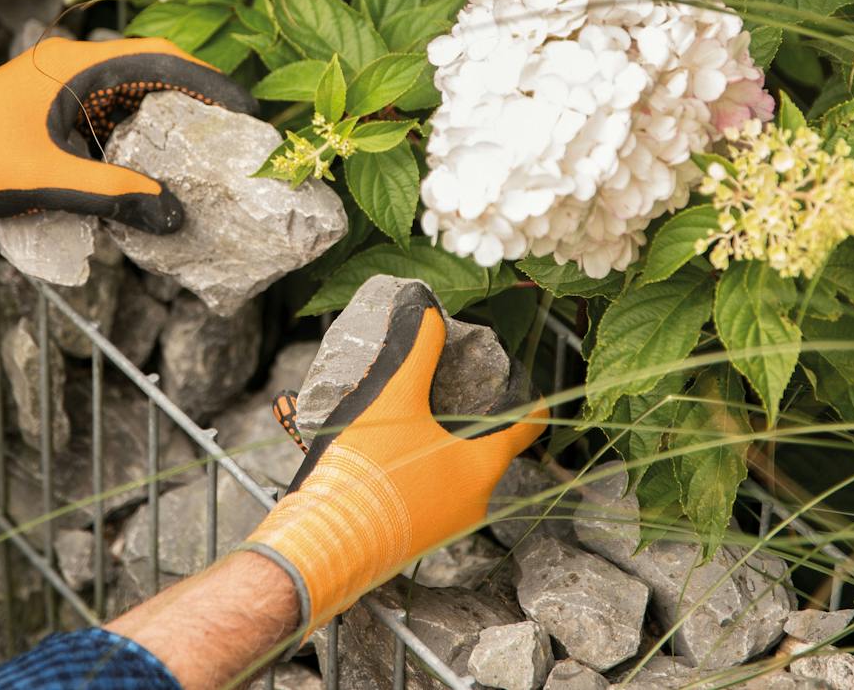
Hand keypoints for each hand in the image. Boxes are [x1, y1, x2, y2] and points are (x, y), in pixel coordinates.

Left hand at [0, 36, 254, 231]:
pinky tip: (153, 162)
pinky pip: (105, 108)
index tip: (244, 108)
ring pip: (128, 91)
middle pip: (150, 70)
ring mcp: (57, 82)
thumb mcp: (47, 181)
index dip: (208, 81)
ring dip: (165, 116)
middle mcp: (69, 64)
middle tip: (235, 131)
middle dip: (195, 98)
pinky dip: (134, 129)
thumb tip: (173, 214)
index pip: (159, 59)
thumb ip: (113, 196)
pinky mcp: (48, 105)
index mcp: (73, 65)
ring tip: (205, 149)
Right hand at [242, 282, 547, 633]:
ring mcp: (447, 526)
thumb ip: (417, 350)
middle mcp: (476, 501)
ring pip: (458, 472)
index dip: (530, 400)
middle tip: (450, 388)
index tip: (526, 383)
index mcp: (482, 467)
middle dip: (474, 418)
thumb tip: (426, 307)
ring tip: (414, 417)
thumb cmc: (367, 474)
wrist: (323, 546)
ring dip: (444, 445)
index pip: (526, 427)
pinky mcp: (417, 538)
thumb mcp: (393, 399)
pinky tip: (391, 454)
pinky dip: (424, 470)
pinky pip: (434, 495)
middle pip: (488, 448)